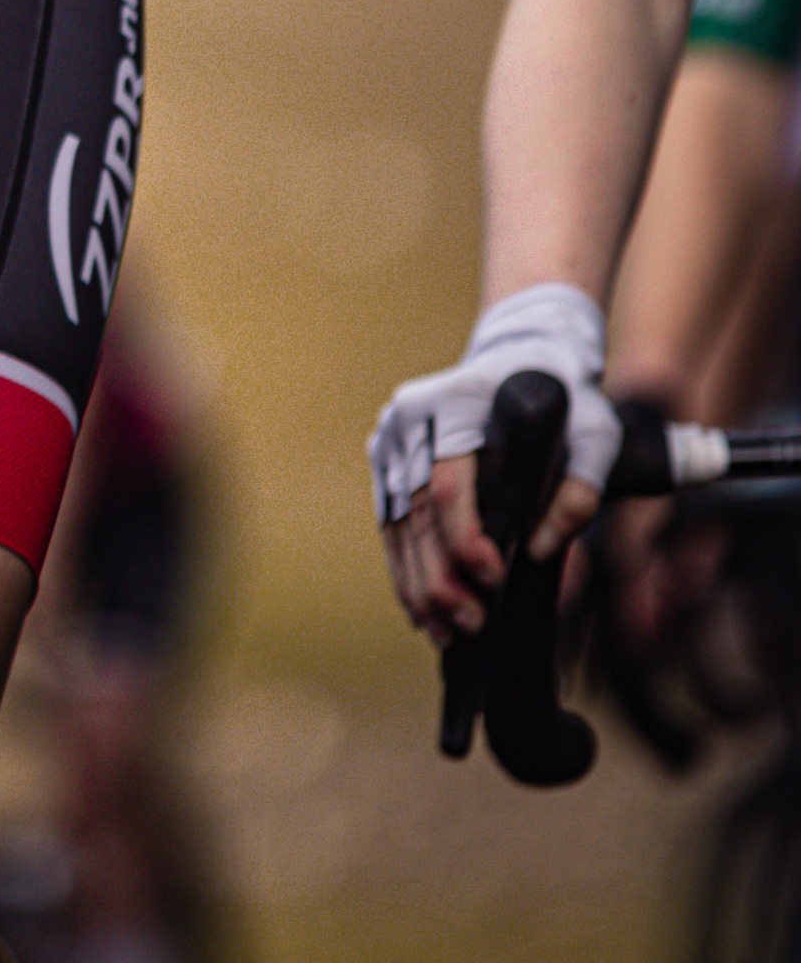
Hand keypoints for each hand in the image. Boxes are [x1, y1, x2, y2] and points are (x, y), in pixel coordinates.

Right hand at [370, 283, 620, 635]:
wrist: (526, 352)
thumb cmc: (565, 399)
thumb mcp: (595, 436)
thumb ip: (579, 492)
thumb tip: (541, 548)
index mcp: (455, 402)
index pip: (447, 484)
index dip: (464, 540)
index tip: (493, 578)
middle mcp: (412, 416)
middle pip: (416, 512)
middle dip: (438, 577)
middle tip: (468, 625)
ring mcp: (393, 435)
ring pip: (397, 523)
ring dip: (417, 583)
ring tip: (445, 630)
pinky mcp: (387, 456)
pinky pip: (390, 522)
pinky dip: (404, 568)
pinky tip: (422, 607)